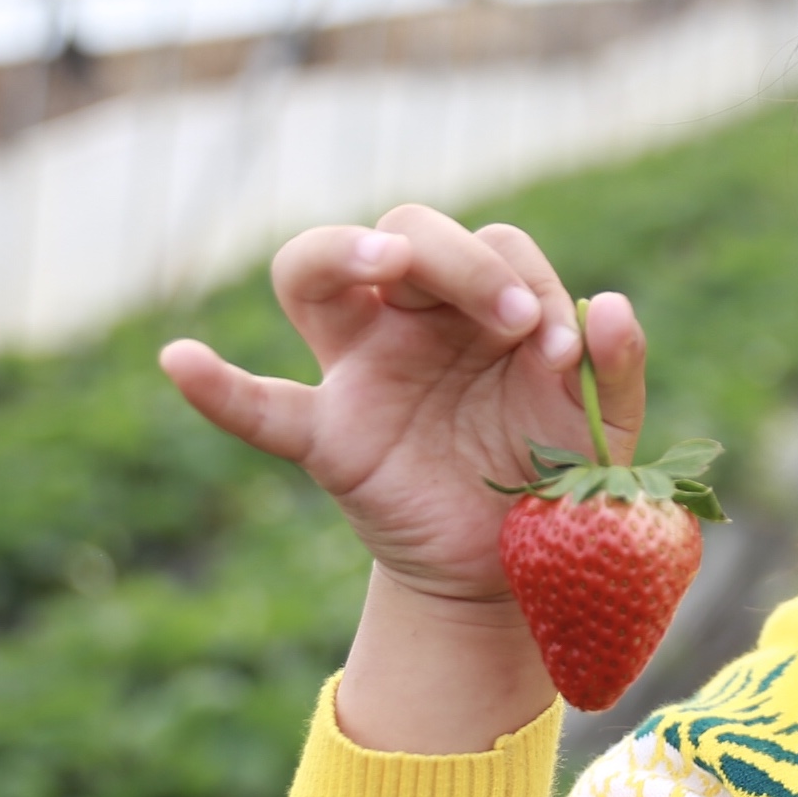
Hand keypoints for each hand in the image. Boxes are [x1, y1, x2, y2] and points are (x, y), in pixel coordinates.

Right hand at [158, 207, 648, 603]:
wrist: (520, 567)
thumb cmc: (556, 477)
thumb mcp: (606, 427)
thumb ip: (617, 367)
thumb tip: (612, 305)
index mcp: (482, 307)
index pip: (495, 245)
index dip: (531, 281)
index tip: (561, 351)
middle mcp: (414, 320)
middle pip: (407, 229)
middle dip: (461, 257)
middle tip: (512, 320)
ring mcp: (361, 371)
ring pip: (314, 271)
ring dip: (343, 249)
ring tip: (385, 259)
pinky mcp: (329, 438)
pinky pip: (258, 408)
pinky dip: (214, 385)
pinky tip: (180, 360)